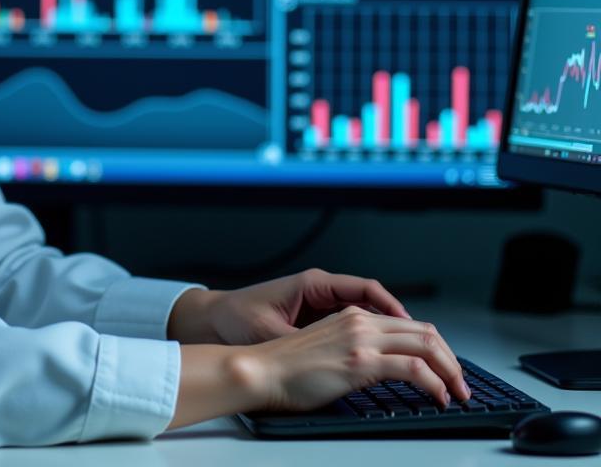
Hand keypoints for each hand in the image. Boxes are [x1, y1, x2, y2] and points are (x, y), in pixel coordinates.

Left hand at [168, 268, 410, 344]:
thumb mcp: (274, 329)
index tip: (411, 325)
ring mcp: (320, 305)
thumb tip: (334, 353)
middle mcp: (321, 290)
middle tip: (429, 347)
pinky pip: (354, 326)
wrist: (215, 320)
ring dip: (391, 333)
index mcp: (314, 284)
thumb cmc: (239, 318)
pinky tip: (385, 360)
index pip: (365, 289)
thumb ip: (304, 339)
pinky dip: (372, 340)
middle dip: (402, 323)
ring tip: (417, 356)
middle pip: (374, 302)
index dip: (392, 307)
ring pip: (368, 315)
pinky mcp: (316, 320)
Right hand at [231, 305, 470, 412]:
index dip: (436, 349)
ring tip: (457, 394)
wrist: (262, 370)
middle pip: (425, 332)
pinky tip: (439, 398)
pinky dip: (435, 384)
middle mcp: (361, 321)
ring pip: (426, 346)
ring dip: (450, 372)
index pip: (410, 326)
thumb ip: (355, 351)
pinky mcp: (361, 361)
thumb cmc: (287, 368)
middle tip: (461, 385)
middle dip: (452, 360)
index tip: (446, 372)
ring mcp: (362, 339)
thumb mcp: (329, 350)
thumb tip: (382, 370)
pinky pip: (414, 368)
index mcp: (353, 316)